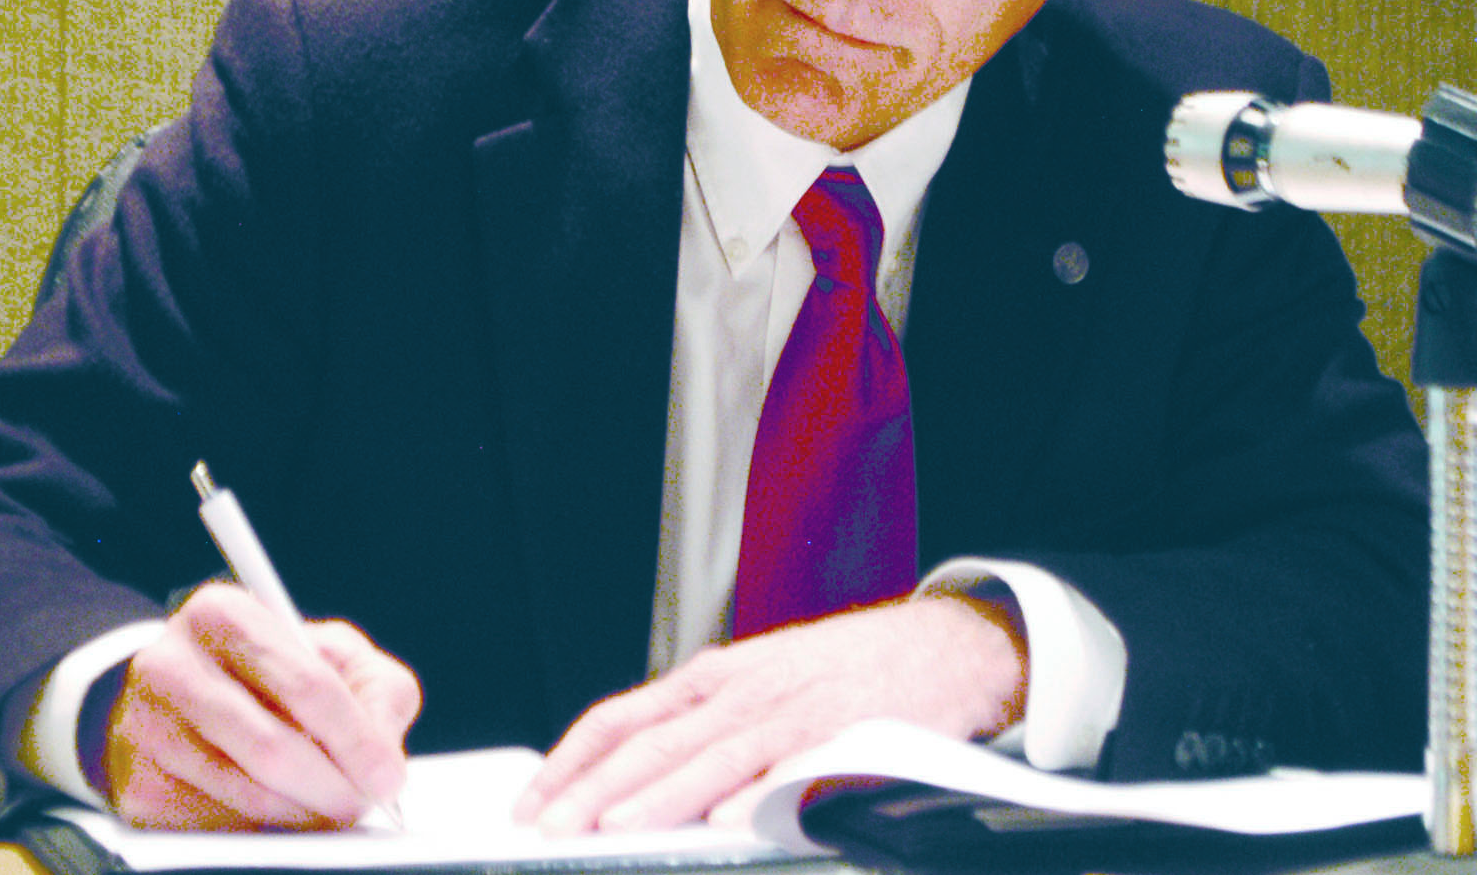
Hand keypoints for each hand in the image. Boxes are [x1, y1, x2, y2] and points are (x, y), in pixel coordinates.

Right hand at [105, 583, 420, 829]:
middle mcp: (171, 665)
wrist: (173, 693)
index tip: (387, 775)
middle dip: (333, 787)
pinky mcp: (137, 786)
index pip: (305, 683)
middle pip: (272, 747)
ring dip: (303, 814)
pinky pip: (217, 826)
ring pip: (246, 795)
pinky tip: (279, 810)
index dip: (355, 737)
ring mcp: (145, 728)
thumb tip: (382, 751)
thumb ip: (374, 688)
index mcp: (223, 614)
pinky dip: (262, 829)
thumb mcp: (329, 653)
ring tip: (328, 806)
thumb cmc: (266, 671)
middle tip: (363, 803)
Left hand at [514, 593, 1026, 834]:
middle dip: (596, 790)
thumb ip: (702, 722)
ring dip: (661, 798)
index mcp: (716, 678)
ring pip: (712, 757)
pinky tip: (728, 818)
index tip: (532, 801)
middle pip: (656, 743)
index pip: (623, 717)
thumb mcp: (760, 680)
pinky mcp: (844, 734)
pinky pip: (794, 767)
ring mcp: (793, 711)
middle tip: (552, 829)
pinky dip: (758, 792)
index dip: (572, 759)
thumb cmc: (847, 671)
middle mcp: (744, 690)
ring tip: (616, 829)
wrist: (944, 647)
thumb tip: (632, 773)